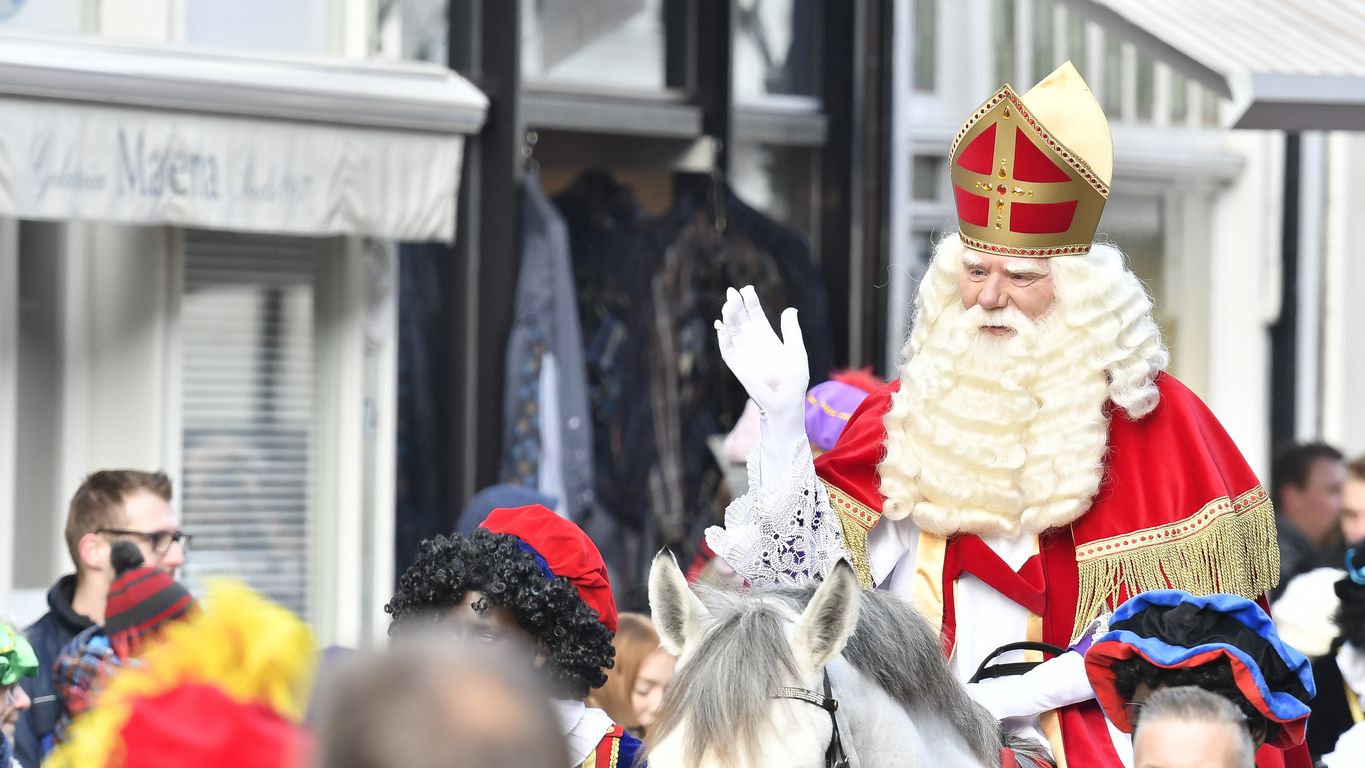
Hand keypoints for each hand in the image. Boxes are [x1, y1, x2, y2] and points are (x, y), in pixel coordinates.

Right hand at [716, 286, 810, 486]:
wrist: (786, 403)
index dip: (751, 302)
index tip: (747, 289)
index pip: (756, 315)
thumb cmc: (794, 380)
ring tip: (728, 306)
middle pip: (741, 320)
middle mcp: (753, 343)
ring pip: (732, 333)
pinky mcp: (738, 367)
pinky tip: (721, 328)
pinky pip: (727, 351)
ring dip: (729, 320)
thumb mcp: (796, 351)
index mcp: (767, 337)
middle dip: (736, 306)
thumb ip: (791, 331)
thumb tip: (790, 309)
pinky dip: (723, 340)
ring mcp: (744, 354)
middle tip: (731, 292)